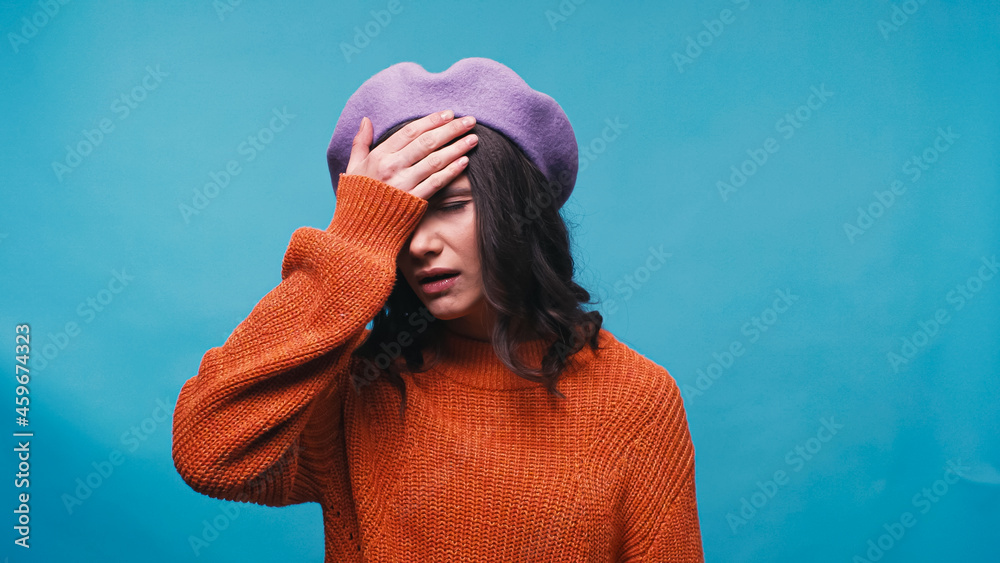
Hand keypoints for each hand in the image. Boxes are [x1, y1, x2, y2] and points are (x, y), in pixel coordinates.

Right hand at [345, 110, 478, 200]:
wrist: (359, 231)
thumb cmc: (358, 198)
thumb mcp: (353, 167)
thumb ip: (361, 143)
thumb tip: (367, 120)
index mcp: (379, 156)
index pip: (410, 131)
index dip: (432, 120)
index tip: (449, 113)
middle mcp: (392, 168)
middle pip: (427, 142)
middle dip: (451, 129)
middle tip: (470, 121)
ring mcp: (404, 185)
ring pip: (435, 161)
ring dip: (457, 148)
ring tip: (473, 139)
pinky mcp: (414, 201)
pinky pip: (436, 183)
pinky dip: (451, 171)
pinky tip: (465, 161)